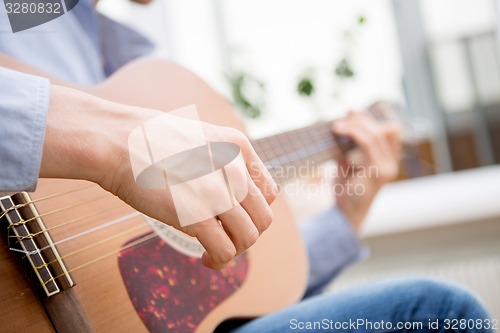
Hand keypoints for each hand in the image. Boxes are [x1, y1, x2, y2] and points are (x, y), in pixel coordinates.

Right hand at [41, 85, 277, 268]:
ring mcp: (219, 193)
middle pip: (263, 217)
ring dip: (235, 249)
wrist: (117, 141)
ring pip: (249, 237)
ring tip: (215, 251)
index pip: (268, 192)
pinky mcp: (198, 216)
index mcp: (238, 147)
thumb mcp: (198, 137)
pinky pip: (225, 250)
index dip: (255, 211)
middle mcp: (236, 169)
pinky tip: (206, 260)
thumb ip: (219, 160)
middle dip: (247, 233)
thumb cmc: (147, 139)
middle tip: (226, 237)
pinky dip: (219, 260)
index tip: (237, 218)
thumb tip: (224, 189)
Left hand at [331, 110, 400, 230]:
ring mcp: (387, 168)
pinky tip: (338, 130)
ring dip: (355, 125)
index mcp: (388, 161)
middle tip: (342, 118)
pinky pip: (367, 144)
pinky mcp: (378, 172)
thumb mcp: (347, 165)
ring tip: (336, 125)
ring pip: (375, 135)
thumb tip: (343, 125)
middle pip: (383, 130)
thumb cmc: (346, 191)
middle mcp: (392, 164)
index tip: (352, 111)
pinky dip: (353, 133)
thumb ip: (350, 148)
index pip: (390, 132)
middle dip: (361, 120)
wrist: (345, 215)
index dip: (372, 119)